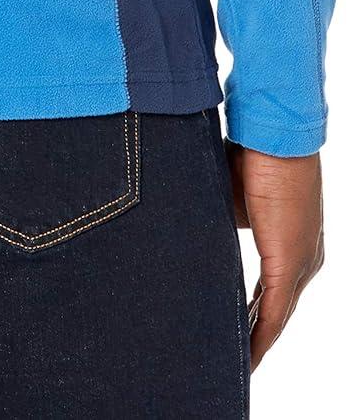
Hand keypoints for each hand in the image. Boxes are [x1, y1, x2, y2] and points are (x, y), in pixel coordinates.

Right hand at [227, 143, 323, 369]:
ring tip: (236, 365)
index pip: (273, 287)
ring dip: (254, 342)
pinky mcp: (289, 264)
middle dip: (252, 333)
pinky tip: (245, 357)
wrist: (273, 135)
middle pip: (276, 309)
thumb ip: (222, 220)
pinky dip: (259, 338)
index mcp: (294, 240)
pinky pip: (274, 314)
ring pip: (277, 317)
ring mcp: (301, 263)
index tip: (232, 326)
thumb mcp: (232, 196)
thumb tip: (193, 229)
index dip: (252, 309)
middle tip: (231, 357)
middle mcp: (306, 258)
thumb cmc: (252, 153)